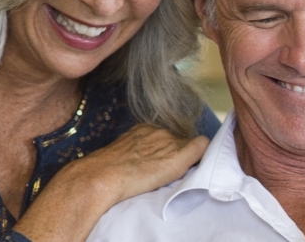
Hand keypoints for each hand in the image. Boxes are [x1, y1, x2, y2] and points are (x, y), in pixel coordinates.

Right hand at [69, 123, 210, 201]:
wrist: (103, 176)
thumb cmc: (107, 172)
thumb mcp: (123, 153)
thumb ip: (139, 150)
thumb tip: (147, 159)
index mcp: (143, 129)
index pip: (166, 138)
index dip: (168, 151)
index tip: (160, 164)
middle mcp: (159, 131)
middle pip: (180, 141)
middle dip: (178, 154)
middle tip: (166, 172)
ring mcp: (169, 141)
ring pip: (190, 146)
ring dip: (186, 159)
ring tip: (172, 176)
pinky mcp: (179, 155)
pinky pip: (202, 146)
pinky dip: (202, 154)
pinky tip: (197, 166)